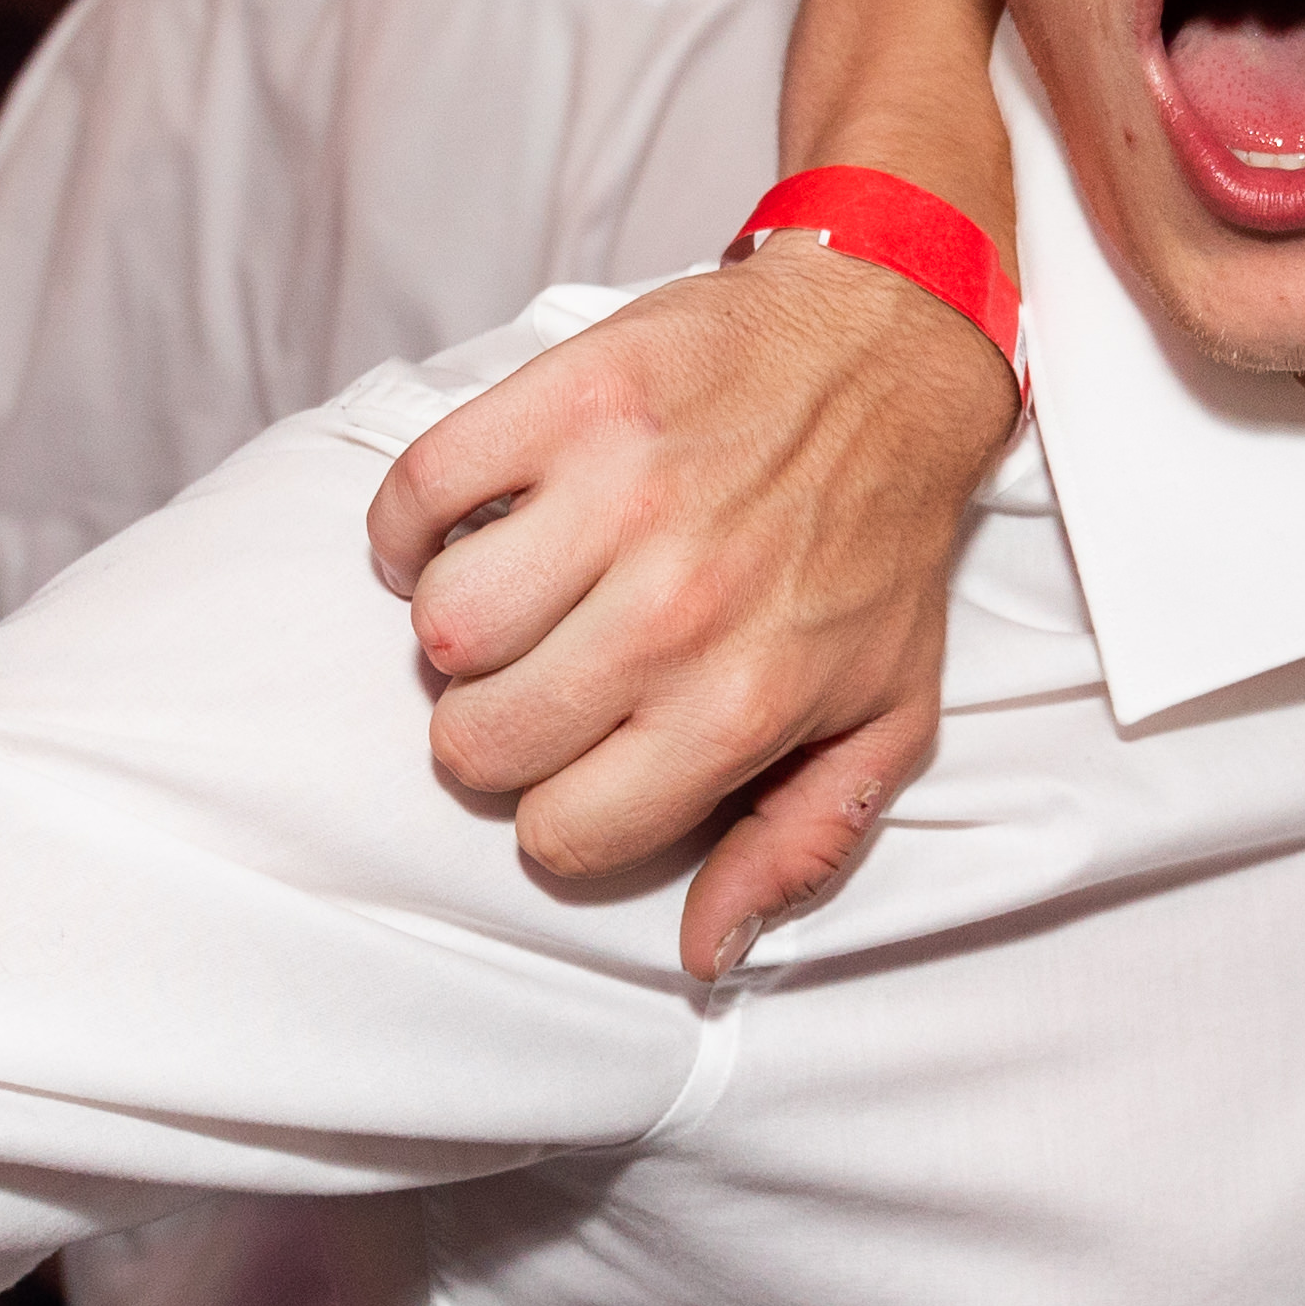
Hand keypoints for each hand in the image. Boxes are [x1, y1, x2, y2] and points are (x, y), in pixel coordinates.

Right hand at [358, 251, 1018, 979]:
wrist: (890, 354)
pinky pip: (420, 493)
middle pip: (480, 741)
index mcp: (741, 705)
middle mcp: (673, 609)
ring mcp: (615, 496)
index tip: (586, 762)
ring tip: (519, 600)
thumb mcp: (883, 717)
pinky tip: (467, 528)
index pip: (562, 834)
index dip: (561, 811)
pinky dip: (413, 527)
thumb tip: (703, 951)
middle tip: (548, 680)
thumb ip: (798, 846)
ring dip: (460, 629)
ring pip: (440, 629)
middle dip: (499, 730)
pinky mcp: (568, 399)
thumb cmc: (879, 545)